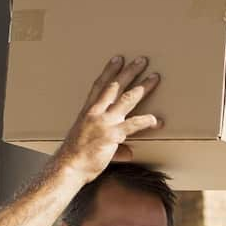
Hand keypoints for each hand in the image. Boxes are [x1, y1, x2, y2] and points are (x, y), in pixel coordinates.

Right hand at [58, 55, 160, 181]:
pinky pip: (133, 125)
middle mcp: (95, 112)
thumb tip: (129, 153)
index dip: (109, 71)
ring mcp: (104, 122)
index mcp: (87, 111)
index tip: (118, 58)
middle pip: (115, 86)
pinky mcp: (112, 135)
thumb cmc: (76, 157)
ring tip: (154, 78)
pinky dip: (146, 121)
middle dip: (129, 72)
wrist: (69, 167)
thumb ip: (112, 144)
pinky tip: (156, 120)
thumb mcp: (90, 142)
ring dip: (142, 87)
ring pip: (126, 100)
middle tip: (142, 60)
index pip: (99, 85)